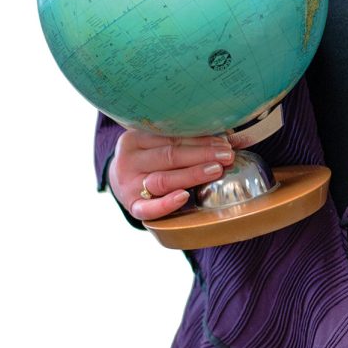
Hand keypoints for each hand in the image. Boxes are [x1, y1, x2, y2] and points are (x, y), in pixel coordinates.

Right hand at [109, 130, 234, 220]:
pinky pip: (148, 209)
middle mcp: (128, 161)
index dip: (200, 140)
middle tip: (227, 156)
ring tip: (216, 170)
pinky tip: (184, 197)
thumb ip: (184, 140)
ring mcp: (128, 186)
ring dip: (192, 175)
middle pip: (169, 156)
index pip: (171, 138)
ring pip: (163, 179)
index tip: (224, 142)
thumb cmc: (149, 159)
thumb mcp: (157, 143)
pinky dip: (166, 204)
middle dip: (202, 155)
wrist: (120, 181)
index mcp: (134, 139)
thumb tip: (227, 139)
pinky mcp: (131, 207)